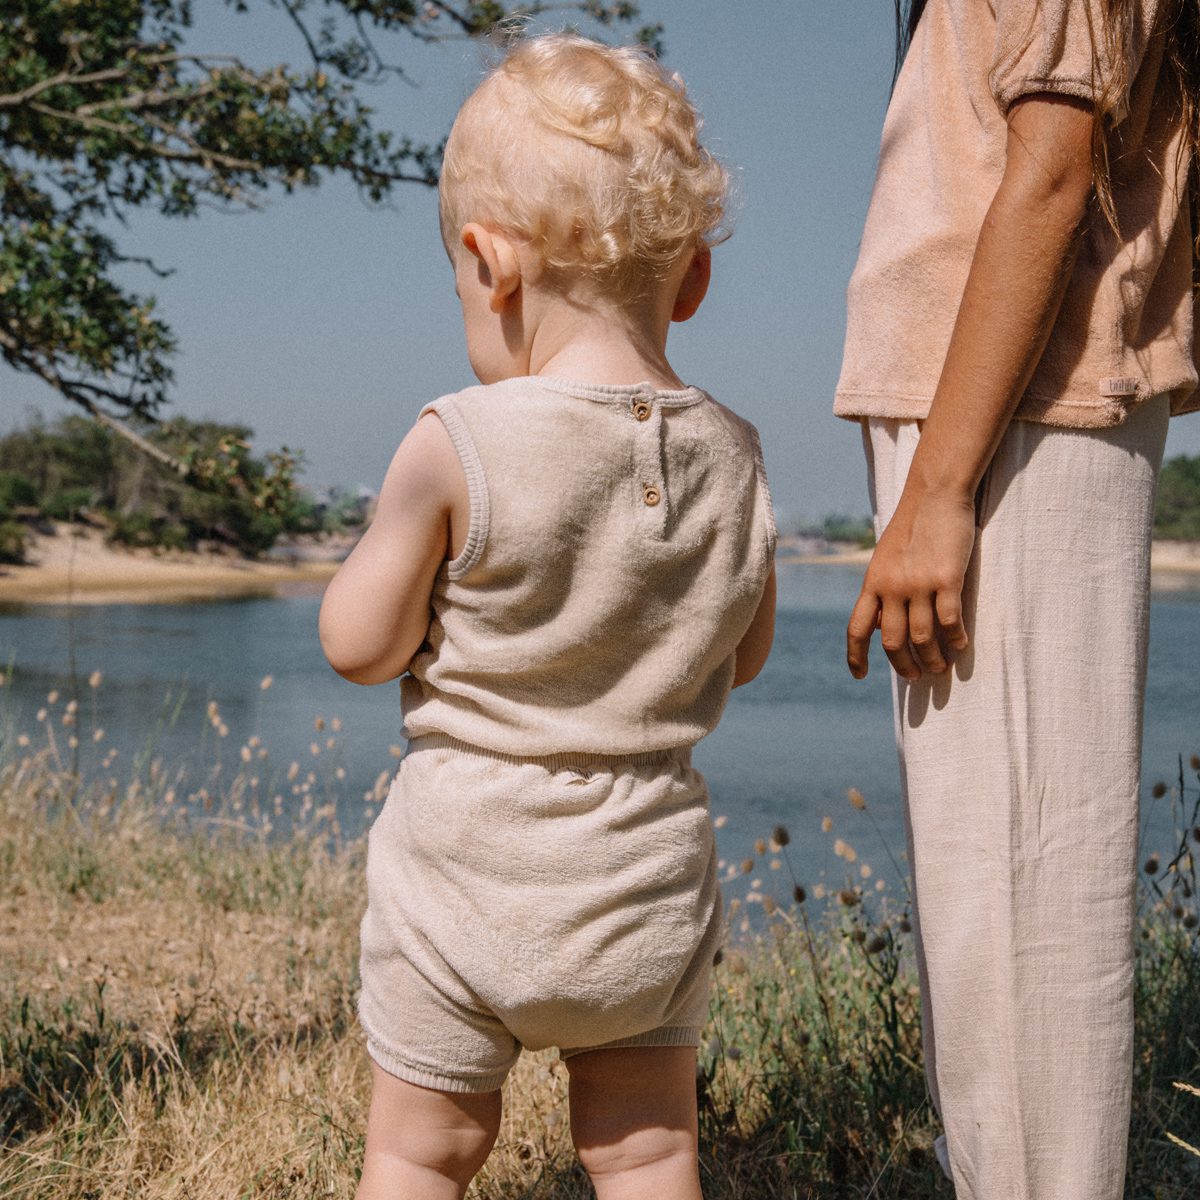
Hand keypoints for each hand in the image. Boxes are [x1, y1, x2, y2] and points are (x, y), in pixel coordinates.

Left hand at [846, 491, 974, 681]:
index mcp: (872, 583)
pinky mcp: (947, 578)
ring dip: (933, 658)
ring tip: (940, 667)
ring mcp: (918, 584)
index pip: (857, 629)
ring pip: (923, 637)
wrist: (933, 495)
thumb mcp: (885, 559)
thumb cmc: (912, 526)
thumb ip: (882, 588)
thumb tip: (883, 622)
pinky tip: (961, 645)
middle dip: (904, 665)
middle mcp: (891, 588)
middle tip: (916, 677)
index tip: (860, 676)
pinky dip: (955, 639)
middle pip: (893, 642)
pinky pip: (950, 621)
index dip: (856, 656)